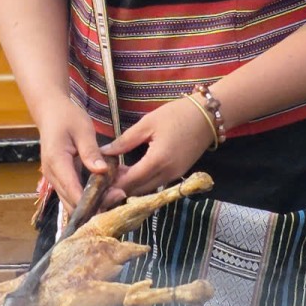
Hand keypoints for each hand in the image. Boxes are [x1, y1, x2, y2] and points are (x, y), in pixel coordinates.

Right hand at [35, 97, 110, 207]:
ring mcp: (54, 179)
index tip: (114, 197)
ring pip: (71, 202)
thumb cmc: (66, 117)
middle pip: (72, 202)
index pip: (73, 190)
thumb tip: (102, 171)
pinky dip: (87, 197)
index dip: (92, 200)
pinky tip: (105, 191)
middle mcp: (52, 175)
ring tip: (115, 195)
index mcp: (57, 161)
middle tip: (120, 196)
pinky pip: (72, 194)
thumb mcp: (83, 129)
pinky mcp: (59, 179)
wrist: (50, 112)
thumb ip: (91, 151)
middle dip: (95, 205)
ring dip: (91, 204)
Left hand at [102, 96, 216, 204]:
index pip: (130, 181)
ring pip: (147, 189)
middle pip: (138, 190)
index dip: (113, 184)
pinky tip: (133, 173)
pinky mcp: (179, 174)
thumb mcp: (147, 124)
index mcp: (158, 161)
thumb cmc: (176, 115)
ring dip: (131, 186)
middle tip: (104, 179)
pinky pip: (157, 184)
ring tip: (115, 176)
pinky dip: (143, 182)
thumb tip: (105, 152)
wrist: (207, 115)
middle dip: (120, 187)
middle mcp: (167, 174)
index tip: (98, 181)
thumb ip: (125, 140)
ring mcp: (175, 176)